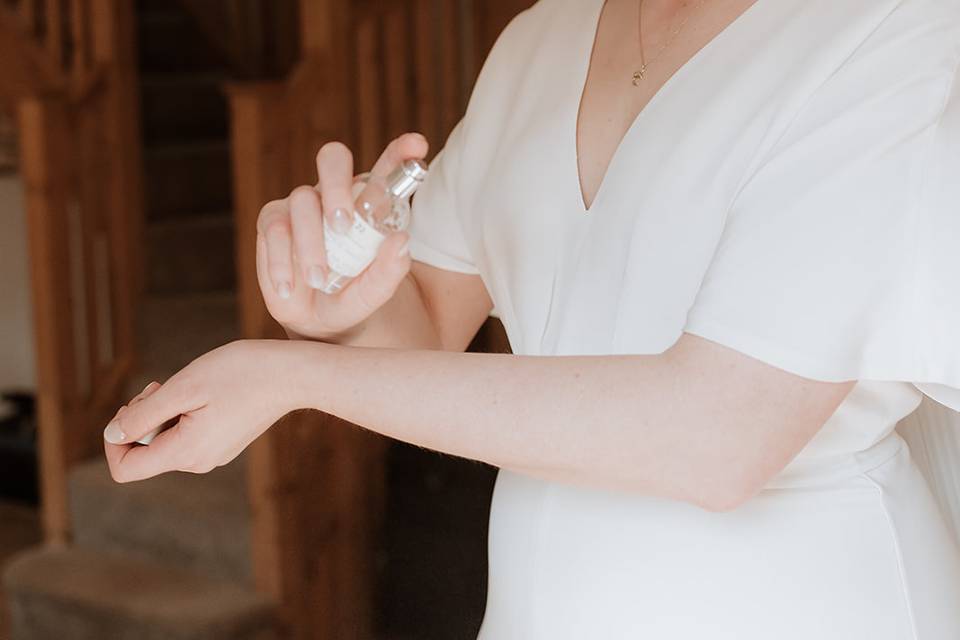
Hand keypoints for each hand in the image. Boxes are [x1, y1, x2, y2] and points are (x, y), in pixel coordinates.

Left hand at [102, 340, 299, 482]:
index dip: (114, 439)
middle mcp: (199, 462)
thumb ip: (143, 415)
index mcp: (186, 452)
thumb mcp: (183, 388)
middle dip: (142, 418)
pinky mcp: (225, 444)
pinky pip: (187, 437)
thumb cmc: (241, 374)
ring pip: (166, 442)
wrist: (293, 375)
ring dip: (163, 414)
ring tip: (186, 386)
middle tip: (161, 386)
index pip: (125, 469)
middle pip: (145, 453)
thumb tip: (113, 434)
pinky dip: (183, 415)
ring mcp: (214, 455)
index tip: (135, 407)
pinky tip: (204, 392)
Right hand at [257, 133, 428, 340]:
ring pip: (302, 200)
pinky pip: (274, 228)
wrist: (316, 322)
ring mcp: (301, 204)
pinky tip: (289, 287)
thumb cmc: (350, 296)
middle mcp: (335, 194)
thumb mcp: (374, 292)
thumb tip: (400, 242)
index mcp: (368, 203)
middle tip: (343, 225)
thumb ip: (389, 271)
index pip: (386, 168)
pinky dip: (281, 261)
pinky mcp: (272, 222)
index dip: (401, 152)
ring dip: (311, 243)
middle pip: (332, 158)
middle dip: (338, 184)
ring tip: (320, 280)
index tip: (418, 144)